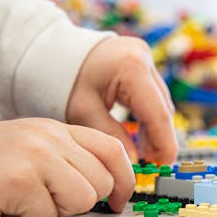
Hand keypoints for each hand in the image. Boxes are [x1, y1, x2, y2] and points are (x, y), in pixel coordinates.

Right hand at [0, 118, 134, 216]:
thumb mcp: (36, 147)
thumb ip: (70, 159)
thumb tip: (109, 190)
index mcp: (59, 130)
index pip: (112, 149)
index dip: (125, 180)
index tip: (119, 202)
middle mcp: (51, 138)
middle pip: (102, 181)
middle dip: (82, 202)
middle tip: (49, 200)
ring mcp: (36, 157)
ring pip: (82, 199)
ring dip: (57, 211)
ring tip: (29, 200)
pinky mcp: (19, 181)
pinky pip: (48, 216)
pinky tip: (10, 205)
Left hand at [66, 36, 176, 163]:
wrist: (52, 51)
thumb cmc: (63, 79)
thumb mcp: (84, 112)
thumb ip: (112, 137)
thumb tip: (134, 162)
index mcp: (132, 68)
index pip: (158, 114)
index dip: (164, 144)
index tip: (162, 165)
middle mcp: (144, 59)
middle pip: (163, 108)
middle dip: (159, 138)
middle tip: (150, 163)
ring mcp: (145, 58)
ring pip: (160, 102)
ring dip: (155, 128)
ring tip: (143, 152)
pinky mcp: (142, 61)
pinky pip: (153, 95)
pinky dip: (149, 115)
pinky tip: (140, 134)